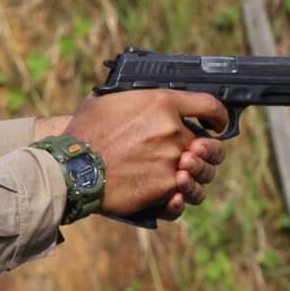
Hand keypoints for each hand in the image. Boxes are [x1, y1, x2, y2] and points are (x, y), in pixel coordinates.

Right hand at [58, 90, 230, 219]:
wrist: (71, 169)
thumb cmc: (83, 134)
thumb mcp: (105, 101)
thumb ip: (133, 96)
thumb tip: (140, 93)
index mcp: (161, 103)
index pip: (209, 105)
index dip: (219, 115)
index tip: (217, 123)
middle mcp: (172, 129)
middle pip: (207, 143)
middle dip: (203, 151)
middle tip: (193, 156)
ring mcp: (172, 159)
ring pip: (201, 171)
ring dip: (195, 174)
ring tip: (181, 177)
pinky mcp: (166, 186)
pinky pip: (184, 194)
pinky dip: (180, 197)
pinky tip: (174, 195)